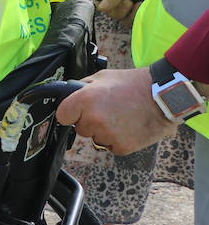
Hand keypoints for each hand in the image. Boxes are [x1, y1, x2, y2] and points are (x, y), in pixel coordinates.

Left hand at [56, 66, 176, 154]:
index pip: (62, 116)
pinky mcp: (122, 146)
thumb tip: (69, 94)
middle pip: (80, 129)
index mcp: (85, 100)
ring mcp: (108, 135)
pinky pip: (111, 146)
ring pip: (96, 139)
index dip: (70, 113)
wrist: (163, 96)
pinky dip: (118, 140)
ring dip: (104, 132)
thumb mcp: (102, 77)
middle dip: (90, 122)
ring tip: (121, 117)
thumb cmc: (133, 84)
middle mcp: (94, 119)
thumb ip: (82, 87)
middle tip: (107, 110)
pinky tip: (129, 127)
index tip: (76, 113)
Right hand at [96, 0, 154, 23]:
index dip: (102, 1)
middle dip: (118, 7)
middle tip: (128, 1)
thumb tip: (101, 7)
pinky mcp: (138, 14)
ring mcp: (129, 5)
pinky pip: (130, 21)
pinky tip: (143, 7)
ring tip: (138, 3)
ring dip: (128, 12)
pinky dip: (135, 16)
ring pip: (119, 17)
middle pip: (108, 9)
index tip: (110, 2)